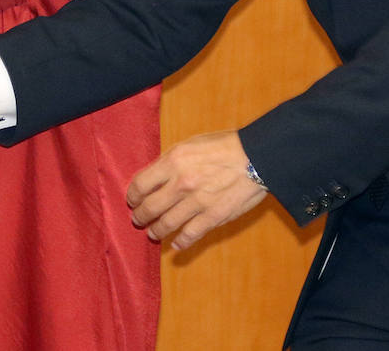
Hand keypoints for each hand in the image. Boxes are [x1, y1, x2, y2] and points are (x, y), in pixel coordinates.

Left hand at [126, 129, 267, 249]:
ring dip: (155, 231)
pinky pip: (190, 235)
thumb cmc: (223, 146)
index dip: (132, 196)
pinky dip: (180, 242)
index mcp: (173, 161)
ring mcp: (197, 203)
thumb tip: (154, 178)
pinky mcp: (213, 217)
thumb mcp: (190, 144)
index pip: (141, 184)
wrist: (256, 157)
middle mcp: (181, 183)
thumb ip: (170, 161)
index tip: (132, 200)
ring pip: (166, 225)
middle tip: (138, 219)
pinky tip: (175, 244)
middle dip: (140, 216)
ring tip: (153, 233)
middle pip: (149, 208)